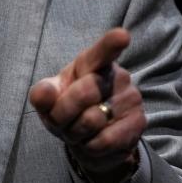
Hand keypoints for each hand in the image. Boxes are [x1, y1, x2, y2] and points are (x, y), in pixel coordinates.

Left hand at [28, 28, 145, 182]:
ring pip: (93, 120)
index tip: (122, 36)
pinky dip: (90, 146)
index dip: (112, 42)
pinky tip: (93, 141)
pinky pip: (105, 140)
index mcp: (92, 63)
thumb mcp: (48, 101)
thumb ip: (42, 94)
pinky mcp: (139, 123)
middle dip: (64, 113)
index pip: (102, 51)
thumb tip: (44, 93)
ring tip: (80, 129)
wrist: (88, 138)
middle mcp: (117, 76)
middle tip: (65, 119)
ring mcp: (131, 98)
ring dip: (76, 133)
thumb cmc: (67, 109)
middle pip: (84, 92)